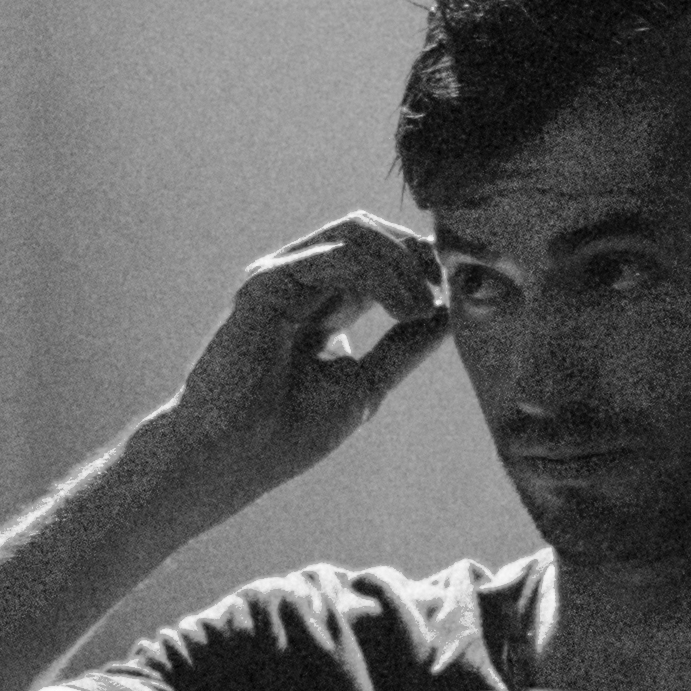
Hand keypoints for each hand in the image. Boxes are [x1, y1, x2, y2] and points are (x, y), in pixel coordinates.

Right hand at [149, 213, 448, 503]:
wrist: (230, 458)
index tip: (459, 294)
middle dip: (417, 253)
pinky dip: (381, 274)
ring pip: (356, 232)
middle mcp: (299, 282)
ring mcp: (280, 278)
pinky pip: (336, 256)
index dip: (421, 265)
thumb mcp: (365, 385)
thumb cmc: (287, 432)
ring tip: (424, 306)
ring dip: (403, 263)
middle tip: (449, 289)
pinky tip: (406, 308)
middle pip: (369, 233)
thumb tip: (450, 315)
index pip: (379, 257)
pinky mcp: (266, 283)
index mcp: (321, 303)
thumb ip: (403, 346)